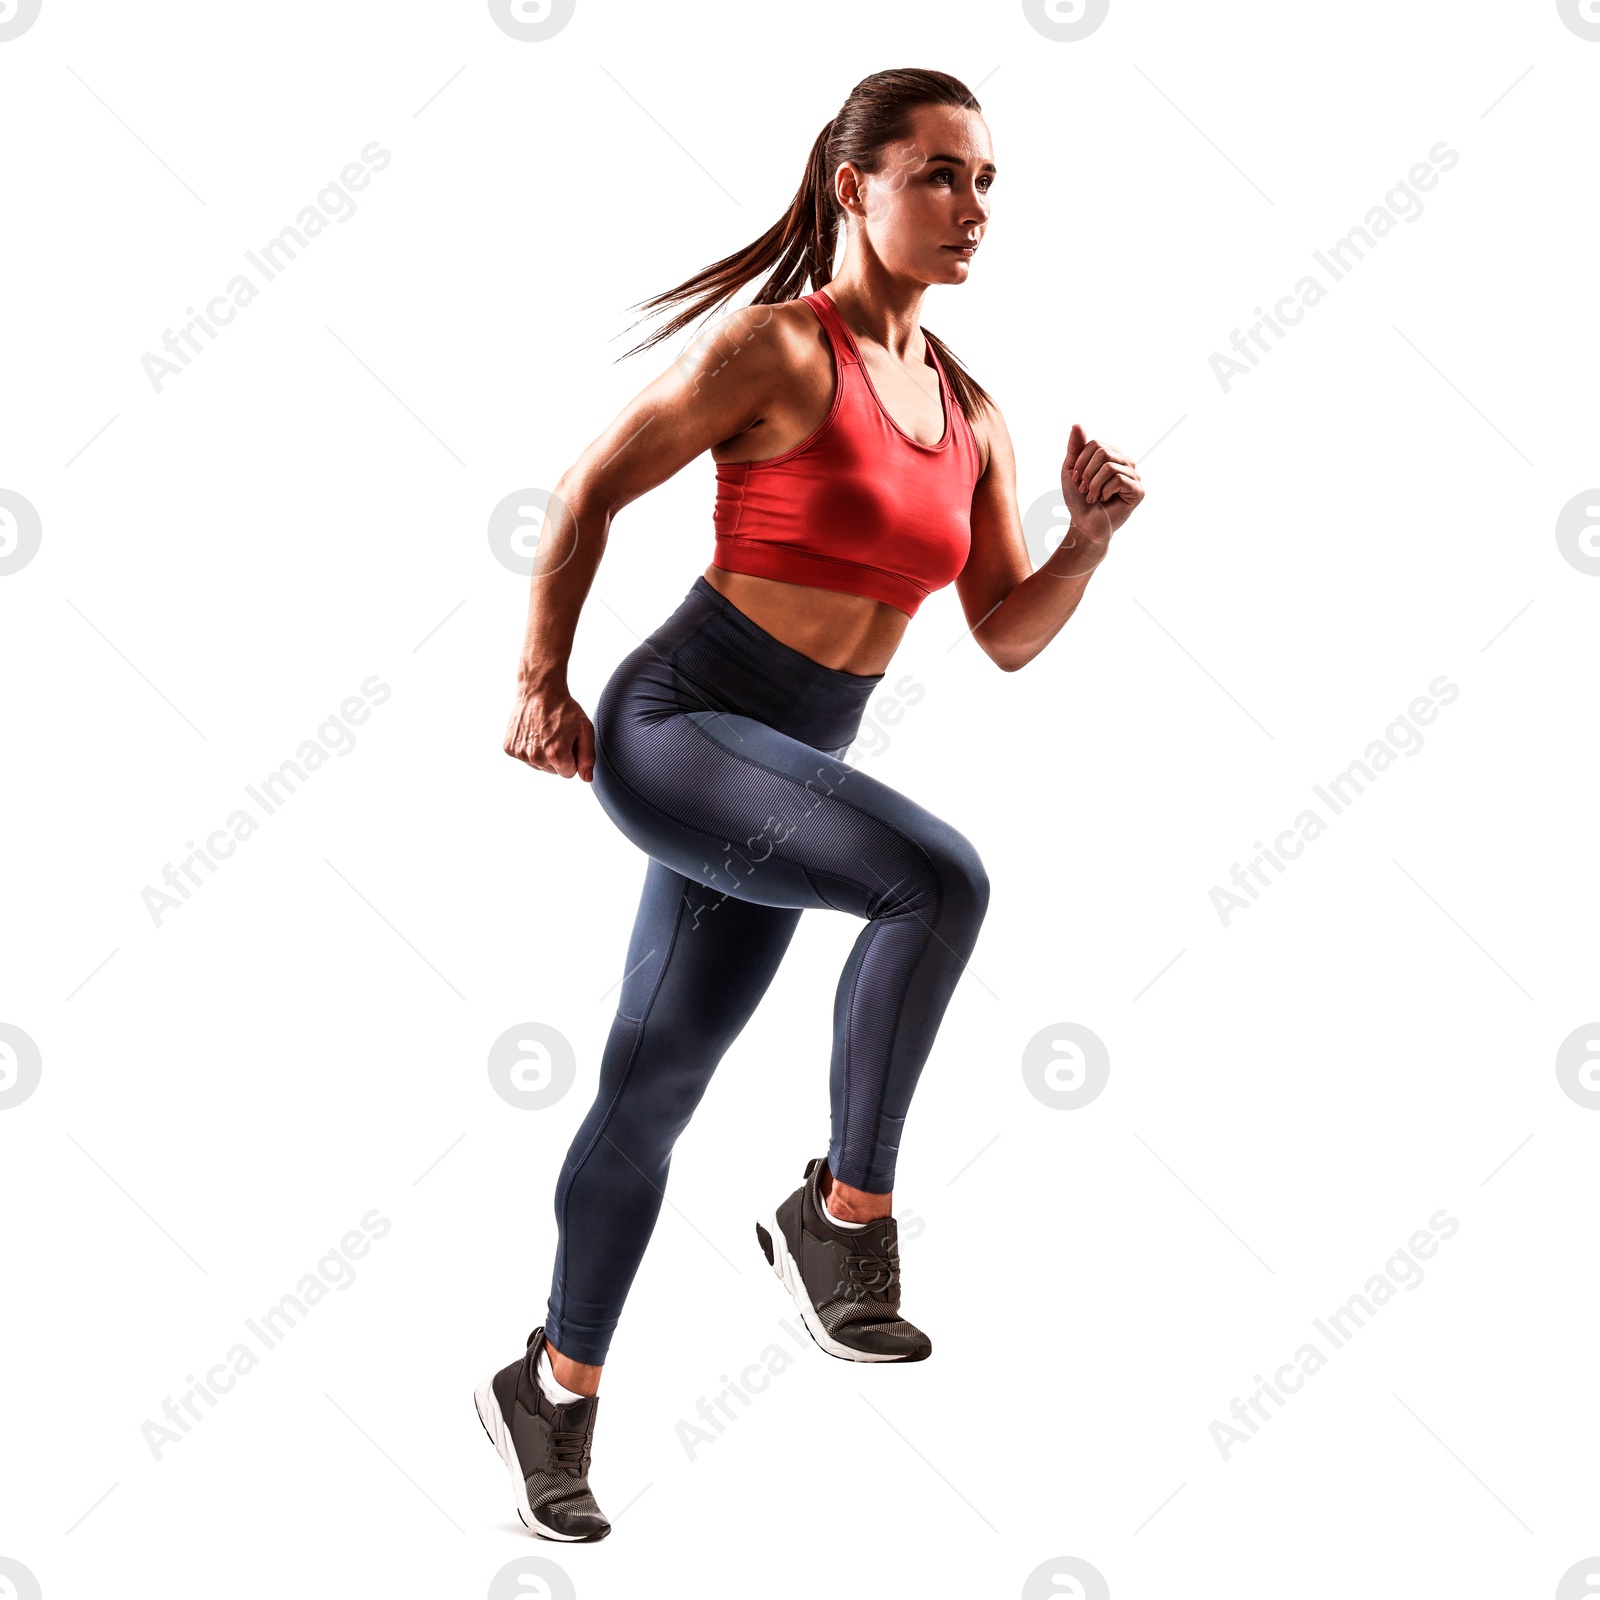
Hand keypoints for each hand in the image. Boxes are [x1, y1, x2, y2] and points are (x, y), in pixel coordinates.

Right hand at [504, 685, 595, 780]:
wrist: (539, 691)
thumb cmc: (564, 709)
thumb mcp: (585, 730)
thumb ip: (588, 757)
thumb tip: (586, 778)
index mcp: (556, 755)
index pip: (569, 773)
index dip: (572, 758)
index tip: (569, 742)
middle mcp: (536, 757)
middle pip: (553, 771)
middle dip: (558, 757)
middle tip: (557, 736)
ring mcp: (520, 753)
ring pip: (538, 766)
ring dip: (543, 754)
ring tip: (545, 733)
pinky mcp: (509, 748)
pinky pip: (524, 758)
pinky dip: (529, 748)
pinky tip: (533, 733)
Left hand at [1057, 423, 1143, 573]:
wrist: (1084, 525)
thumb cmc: (1078, 499)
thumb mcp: (1071, 470)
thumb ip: (1075, 447)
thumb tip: (1077, 424)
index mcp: (1113, 455)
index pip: (1095, 444)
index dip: (1081, 462)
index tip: (1077, 480)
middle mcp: (1126, 463)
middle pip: (1103, 452)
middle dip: (1086, 473)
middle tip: (1085, 490)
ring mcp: (1134, 476)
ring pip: (1109, 466)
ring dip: (1093, 484)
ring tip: (1093, 497)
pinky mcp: (1138, 491)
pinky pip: (1118, 479)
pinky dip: (1104, 491)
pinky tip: (1105, 500)